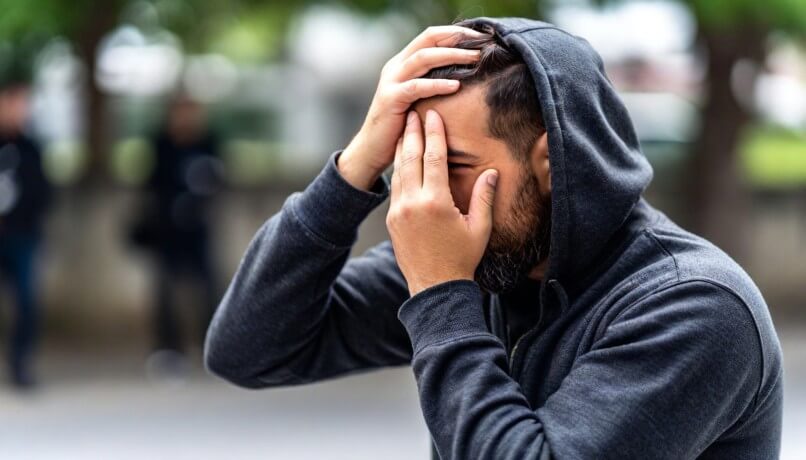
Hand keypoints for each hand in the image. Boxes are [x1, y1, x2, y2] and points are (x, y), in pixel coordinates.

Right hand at [338, 26, 483, 190]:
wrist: (373, 149)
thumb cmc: (401, 127)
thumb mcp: (418, 99)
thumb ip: (433, 83)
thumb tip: (467, 76)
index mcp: (403, 63)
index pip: (430, 37)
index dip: (455, 33)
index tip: (481, 37)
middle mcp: (396, 66)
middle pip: (428, 40)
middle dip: (457, 39)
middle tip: (483, 44)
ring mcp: (391, 81)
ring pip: (423, 58)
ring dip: (452, 56)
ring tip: (475, 59)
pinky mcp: (390, 99)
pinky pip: (417, 86)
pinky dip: (437, 84)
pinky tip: (456, 85)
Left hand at [386, 110, 498, 295]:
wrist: (434, 287)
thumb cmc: (461, 258)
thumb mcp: (479, 228)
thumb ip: (484, 197)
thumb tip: (492, 172)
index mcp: (435, 202)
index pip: (434, 158)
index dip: (434, 134)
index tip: (433, 115)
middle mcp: (412, 203)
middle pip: (411, 158)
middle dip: (413, 133)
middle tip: (413, 112)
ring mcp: (398, 211)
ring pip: (399, 171)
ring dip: (403, 148)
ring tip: (405, 129)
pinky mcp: (392, 219)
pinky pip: (395, 188)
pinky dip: (399, 169)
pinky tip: (402, 159)